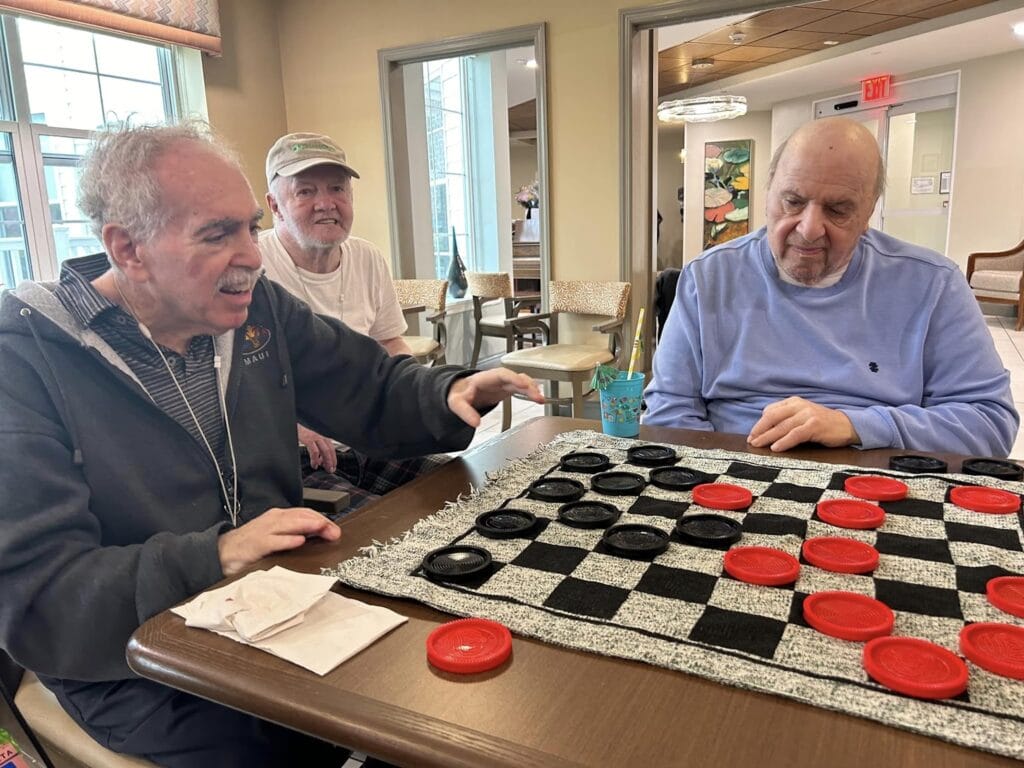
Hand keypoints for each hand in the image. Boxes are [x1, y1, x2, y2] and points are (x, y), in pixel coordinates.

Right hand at [217, 507, 340, 575]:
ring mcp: (263, 531)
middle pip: (301, 517)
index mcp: (279, 517)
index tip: (335, 530)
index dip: (322, 520)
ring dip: (307, 526)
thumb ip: (294, 534)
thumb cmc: (251, 545)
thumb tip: (318, 537)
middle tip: (335, 532)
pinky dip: (287, 540)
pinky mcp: (255, 544)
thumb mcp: (275, 536)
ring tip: (323, 528)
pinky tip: (298, 541)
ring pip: (289, 524)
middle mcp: (273, 520)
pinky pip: (273, 541)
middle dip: (320, 523)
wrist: (221, 552)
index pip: (305, 514)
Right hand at [298, 424, 336, 471]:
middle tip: (330, 470)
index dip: (334, 458)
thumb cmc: (302, 435)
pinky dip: (315, 459)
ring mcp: (315, 437)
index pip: (332, 449)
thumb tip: (321, 462)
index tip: (333, 467)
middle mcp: (320, 437)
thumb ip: (317, 450)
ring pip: (325, 450)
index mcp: (322, 437)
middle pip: (330, 450)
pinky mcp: (308, 439)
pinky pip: (314, 451)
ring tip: (324, 468)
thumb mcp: (312, 442)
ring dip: (326, 461)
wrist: (293, 427)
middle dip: (331, 461)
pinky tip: (314, 464)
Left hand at [447, 368, 543, 427]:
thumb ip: (465, 412)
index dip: (513, 378)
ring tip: (540, 399)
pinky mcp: (507, 388)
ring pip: (521, 381)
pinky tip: (538, 398)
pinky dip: (530, 391)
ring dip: (531, 389)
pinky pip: (522, 387)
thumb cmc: (460, 393)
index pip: (501, 374)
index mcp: (484, 378)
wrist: (461, 391)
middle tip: (536, 396)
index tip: (523, 384)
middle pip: (515, 377)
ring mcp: (503, 382)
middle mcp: (496, 378)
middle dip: (527, 385)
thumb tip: (475, 422)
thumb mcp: (456, 403)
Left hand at [747, 397, 859, 451]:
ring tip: (758, 445)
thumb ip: (786, 418)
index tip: (752, 434)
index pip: (770, 411)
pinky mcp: (815, 426)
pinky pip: (795, 434)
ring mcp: (807, 415)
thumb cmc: (821, 423)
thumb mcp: (801, 415)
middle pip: (772, 417)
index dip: (760, 423)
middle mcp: (799, 406)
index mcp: (793, 402)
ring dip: (768, 437)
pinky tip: (776, 448)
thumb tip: (765, 428)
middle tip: (751, 441)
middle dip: (760, 429)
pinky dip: (784, 442)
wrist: (847, 425)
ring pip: (782, 426)